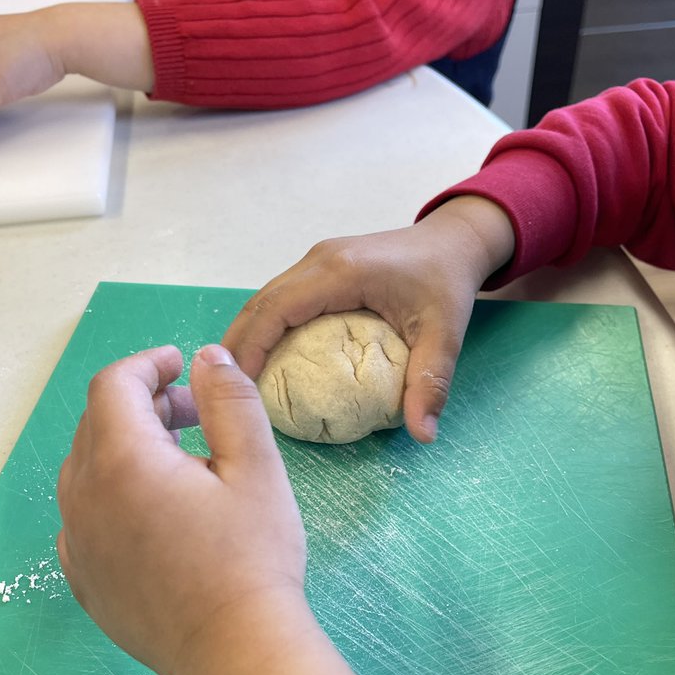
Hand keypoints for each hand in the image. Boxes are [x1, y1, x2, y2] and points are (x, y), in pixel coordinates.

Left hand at [57, 345, 361, 674]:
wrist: (235, 653)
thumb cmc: (253, 556)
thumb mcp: (256, 466)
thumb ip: (229, 399)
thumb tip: (207, 358)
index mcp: (122, 459)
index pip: (114, 386)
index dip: (148, 365)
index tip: (182, 366)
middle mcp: (84, 496)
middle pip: (98, 425)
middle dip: (143, 405)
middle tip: (196, 415)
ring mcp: (78, 543)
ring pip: (86, 471)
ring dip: (125, 450)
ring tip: (182, 464)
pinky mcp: (85, 581)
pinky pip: (84, 518)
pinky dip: (111, 497)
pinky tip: (155, 514)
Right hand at [222, 197, 516, 442]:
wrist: (454, 240)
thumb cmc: (447, 281)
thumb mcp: (445, 334)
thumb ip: (431, 383)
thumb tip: (423, 435)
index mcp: (340, 272)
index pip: (276, 309)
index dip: (250, 347)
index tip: (235, 386)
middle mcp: (319, 260)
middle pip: (259, 303)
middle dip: (236, 346)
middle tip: (219, 392)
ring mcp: (316, 261)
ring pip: (265, 299)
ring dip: (247, 336)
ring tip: (234, 380)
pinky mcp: (320, 268)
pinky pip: (280, 298)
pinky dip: (265, 327)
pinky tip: (263, 359)